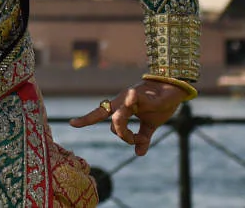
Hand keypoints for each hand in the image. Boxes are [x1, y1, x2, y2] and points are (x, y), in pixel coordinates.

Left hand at [69, 80, 185, 155]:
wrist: (173, 90)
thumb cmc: (159, 105)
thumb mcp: (150, 125)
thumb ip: (142, 138)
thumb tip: (138, 154)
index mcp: (121, 108)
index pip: (100, 114)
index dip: (86, 119)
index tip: (72, 123)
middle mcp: (121, 102)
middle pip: (112, 123)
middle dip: (122, 136)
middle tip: (136, 140)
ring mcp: (130, 98)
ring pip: (117, 118)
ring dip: (125, 131)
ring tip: (138, 137)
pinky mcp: (142, 96)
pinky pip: (132, 101)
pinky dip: (130, 101)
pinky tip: (132, 97)